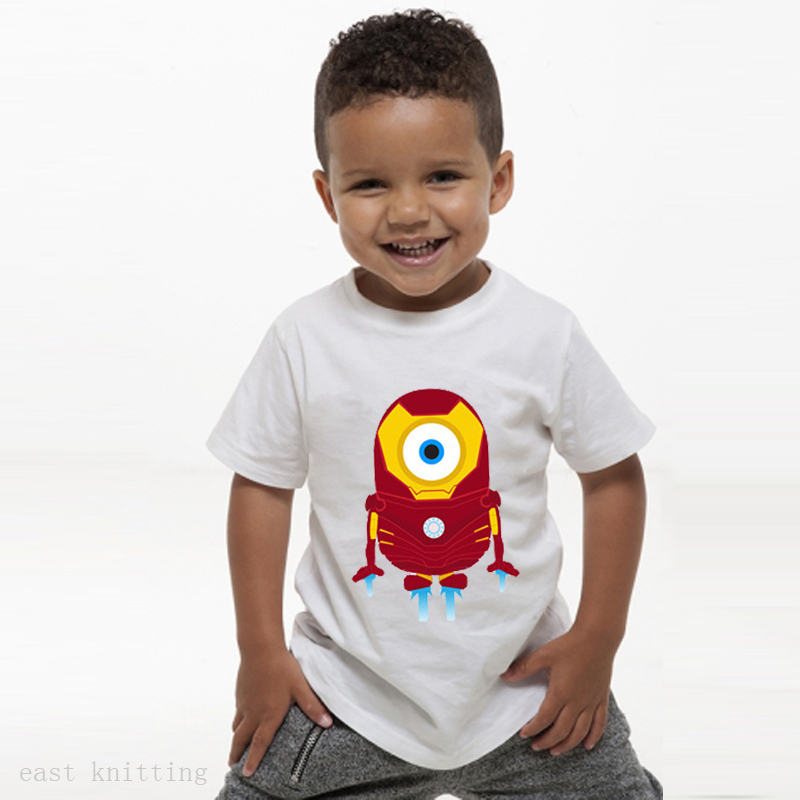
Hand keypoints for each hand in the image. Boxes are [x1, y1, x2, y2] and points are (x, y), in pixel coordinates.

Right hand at [229, 648, 331, 776]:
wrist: (260, 649)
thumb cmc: (282, 667)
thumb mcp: (300, 687)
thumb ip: (312, 706)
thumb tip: (327, 723)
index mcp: (269, 715)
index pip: (260, 743)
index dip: (254, 759)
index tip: (247, 773)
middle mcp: (254, 712)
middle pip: (241, 739)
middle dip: (237, 753)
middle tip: (233, 765)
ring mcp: (245, 703)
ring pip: (237, 726)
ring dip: (235, 738)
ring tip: (235, 747)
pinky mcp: (240, 693)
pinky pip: (237, 712)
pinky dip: (237, 720)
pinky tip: (242, 718)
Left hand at [500, 627, 617, 755]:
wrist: (597, 638)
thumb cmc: (570, 645)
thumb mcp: (544, 654)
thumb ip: (524, 667)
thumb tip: (504, 675)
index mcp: (561, 693)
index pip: (544, 719)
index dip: (533, 729)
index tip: (524, 734)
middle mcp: (577, 702)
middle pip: (561, 731)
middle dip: (547, 741)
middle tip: (536, 746)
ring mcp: (591, 702)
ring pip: (580, 732)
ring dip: (567, 744)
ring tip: (556, 751)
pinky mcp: (601, 698)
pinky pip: (599, 723)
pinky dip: (593, 737)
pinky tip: (587, 746)